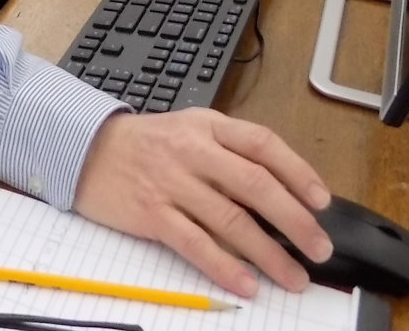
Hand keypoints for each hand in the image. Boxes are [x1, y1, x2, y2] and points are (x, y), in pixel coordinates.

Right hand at [73, 110, 332, 296]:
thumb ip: (229, 153)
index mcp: (206, 125)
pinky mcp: (152, 214)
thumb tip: (280, 195)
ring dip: (268, 253)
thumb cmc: (147, 144)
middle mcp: (192, 150)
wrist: (87, 150)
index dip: (297, 171)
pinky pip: (195, 244)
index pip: (261, 144)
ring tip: (293, 277)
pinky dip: (224, 266)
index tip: (321, 201)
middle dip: (294, 220)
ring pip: (231, 220)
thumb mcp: (189, 130)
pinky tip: (246, 284)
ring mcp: (172, 182)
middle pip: (254, 185)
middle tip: (318, 247)